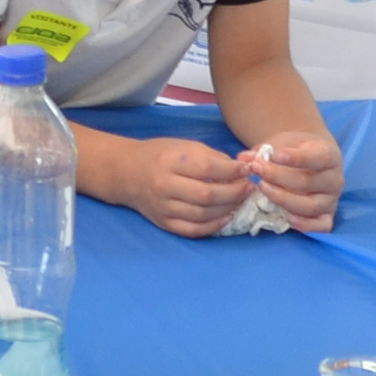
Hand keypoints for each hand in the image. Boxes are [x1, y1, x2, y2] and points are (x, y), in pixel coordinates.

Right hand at [106, 137, 255, 235]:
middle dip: (234, 192)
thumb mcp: (182, 146)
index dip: (232, 171)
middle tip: (249, 187)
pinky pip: (193, 230)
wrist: (126, 173)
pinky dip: (213, 226)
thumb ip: (211, 157)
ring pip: (203, 214)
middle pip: (207, 195)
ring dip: (228, 208)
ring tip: (241, 200)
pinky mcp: (164, 223)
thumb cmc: (158, 155)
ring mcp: (163, 208)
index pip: (208, 168)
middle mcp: (164, 186)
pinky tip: (227, 217)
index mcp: (170, 162)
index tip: (247, 169)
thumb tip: (240, 170)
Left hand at [243, 136, 343, 234]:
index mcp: (330, 156)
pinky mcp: (327, 216)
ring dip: (284, 199)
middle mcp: (335, 180)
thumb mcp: (283, 145)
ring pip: (310, 206)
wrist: (308, 159)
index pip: (319, 158)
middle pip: (308, 183)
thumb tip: (243, 159)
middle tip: (257, 169)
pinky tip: (287, 218)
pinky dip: (306, 225)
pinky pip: (321, 226)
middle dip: (278, 177)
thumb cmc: (295, 151)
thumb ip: (264, 151)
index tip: (275, 155)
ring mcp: (331, 200)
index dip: (297, 158)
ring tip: (263, 188)